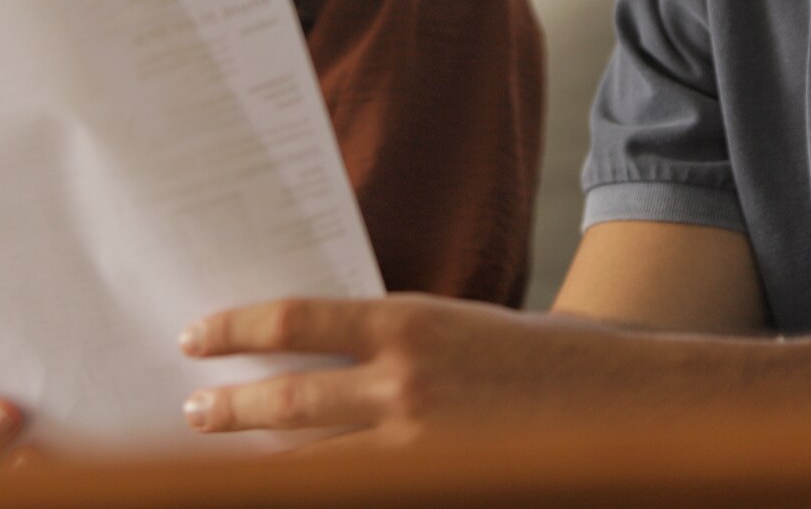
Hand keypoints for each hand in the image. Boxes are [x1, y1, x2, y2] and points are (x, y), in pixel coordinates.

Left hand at [177, 294, 630, 446]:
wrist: (619, 401)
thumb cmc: (535, 360)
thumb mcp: (456, 326)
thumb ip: (390, 341)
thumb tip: (312, 354)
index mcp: (410, 323)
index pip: (296, 320)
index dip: (235, 329)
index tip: (194, 337)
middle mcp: (406, 383)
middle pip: (290, 400)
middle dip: (232, 409)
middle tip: (191, 410)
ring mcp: (419, 446)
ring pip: (313, 461)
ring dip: (261, 464)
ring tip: (217, 460)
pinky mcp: (440, 484)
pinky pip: (357, 490)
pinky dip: (320, 487)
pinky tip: (293, 487)